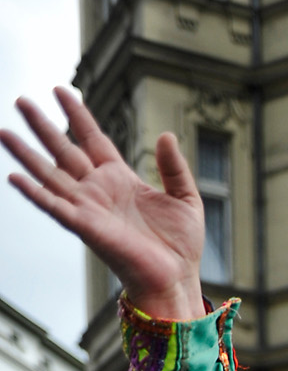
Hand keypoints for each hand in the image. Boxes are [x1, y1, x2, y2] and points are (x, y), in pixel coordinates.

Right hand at [2, 87, 205, 318]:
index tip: (60, 90)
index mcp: (120, 179)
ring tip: (4, 132)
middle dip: (42, 126)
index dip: (77, 114)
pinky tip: (14, 178)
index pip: (92, 138)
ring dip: (26, 154)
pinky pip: (54, 208)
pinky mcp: (86, 228)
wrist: (177, 280)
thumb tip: (167, 135)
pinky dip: (34, 194)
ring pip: (50, 174)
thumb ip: (174, 167)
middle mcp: (98, 190)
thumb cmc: (180, 247)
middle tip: (20, 101)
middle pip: (63, 150)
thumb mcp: (186, 198)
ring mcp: (89, 208)